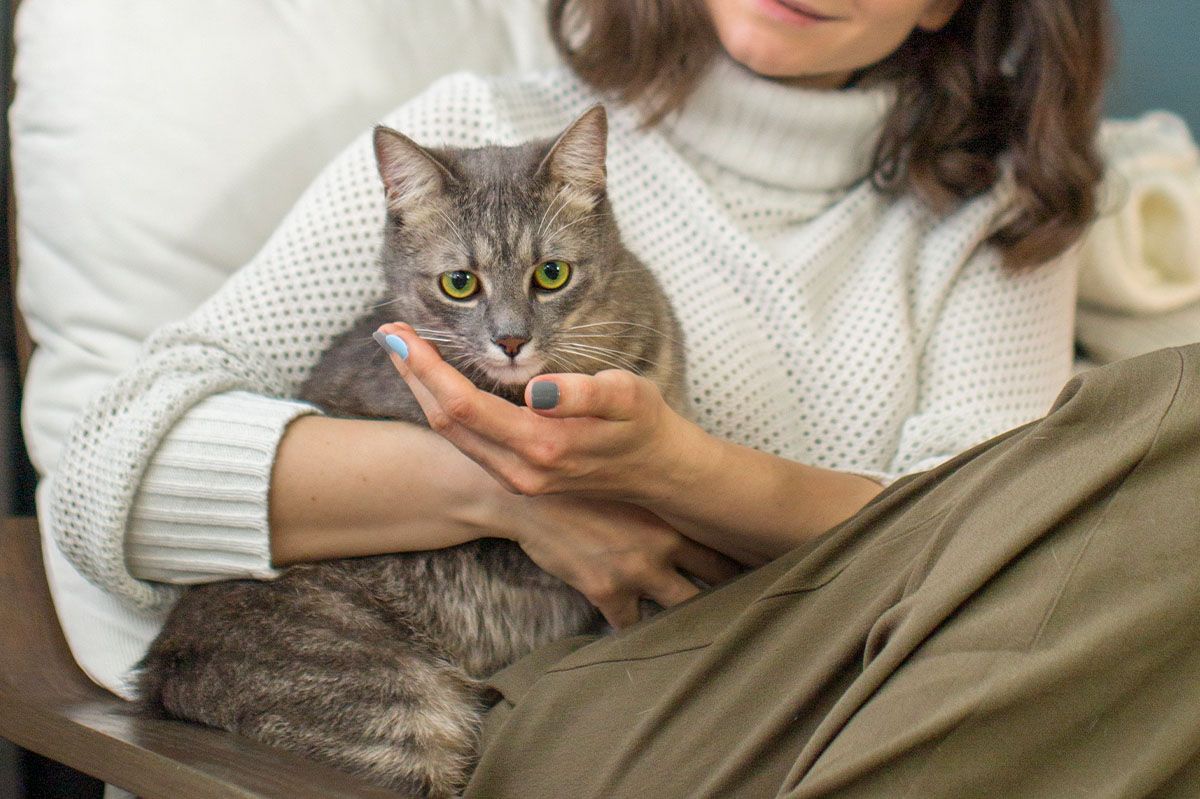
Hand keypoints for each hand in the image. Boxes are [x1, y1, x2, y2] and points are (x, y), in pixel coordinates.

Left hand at [376, 323, 700, 504]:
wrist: (658, 473)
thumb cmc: (643, 424)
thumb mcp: (628, 398)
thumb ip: (584, 393)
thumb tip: (537, 390)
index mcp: (542, 446)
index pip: (463, 405)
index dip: (426, 368)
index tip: (400, 332)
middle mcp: (520, 470)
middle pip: (444, 421)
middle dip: (412, 373)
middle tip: (389, 331)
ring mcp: (516, 478)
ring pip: (450, 434)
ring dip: (422, 389)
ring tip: (403, 349)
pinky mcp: (517, 477)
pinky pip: (466, 440)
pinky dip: (443, 405)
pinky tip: (436, 380)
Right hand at [497, 494, 740, 628]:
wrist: (533, 499)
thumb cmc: (585, 485)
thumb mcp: (631, 484)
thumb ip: (663, 502)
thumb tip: (696, 509)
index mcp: (673, 517)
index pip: (725, 549)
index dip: (744, 564)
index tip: (760, 574)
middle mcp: (661, 547)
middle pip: (714, 584)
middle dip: (728, 598)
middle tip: (745, 610)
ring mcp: (634, 573)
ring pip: (679, 612)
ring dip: (689, 621)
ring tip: (704, 633)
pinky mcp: (605, 593)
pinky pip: (631, 625)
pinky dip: (638, 633)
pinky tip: (647, 641)